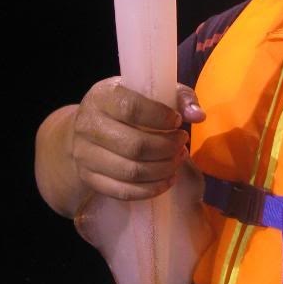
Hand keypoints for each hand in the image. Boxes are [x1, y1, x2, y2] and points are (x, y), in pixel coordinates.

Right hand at [70, 78, 205, 201]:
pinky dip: (152, 189)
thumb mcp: (147, 91)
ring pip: (131, 172)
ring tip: (177, 159)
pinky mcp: (89, 179)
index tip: (177, 121)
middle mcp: (87, 126)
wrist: (85, 129)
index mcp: (101, 97)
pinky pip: (123, 192)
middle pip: (134, 146)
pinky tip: (167, 179)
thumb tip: (198, 116)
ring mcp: (85, 155)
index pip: (131, 109)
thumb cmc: (124, 106)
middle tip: (182, 143)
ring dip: (163, 169)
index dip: (160, 117)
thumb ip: (178, 97)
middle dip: (167, 148)